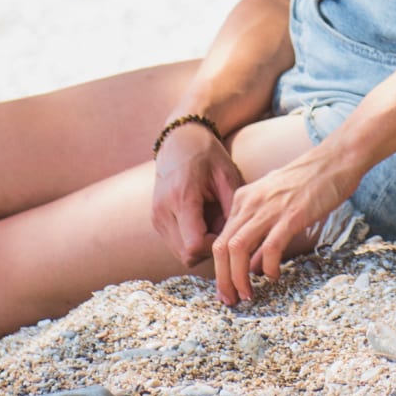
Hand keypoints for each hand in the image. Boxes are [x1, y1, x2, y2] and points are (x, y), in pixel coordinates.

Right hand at [151, 122, 244, 266]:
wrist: (180, 141)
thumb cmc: (208, 155)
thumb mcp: (227, 176)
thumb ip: (232, 208)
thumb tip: (238, 239)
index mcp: (182, 198)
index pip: (195, 245)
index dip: (216, 246)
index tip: (230, 232)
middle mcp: (164, 212)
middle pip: (187, 255)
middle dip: (210, 248)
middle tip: (226, 227)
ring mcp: (157, 218)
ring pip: (181, 253)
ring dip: (201, 246)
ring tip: (215, 222)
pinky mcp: (157, 221)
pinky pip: (176, 244)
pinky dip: (192, 240)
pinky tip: (205, 221)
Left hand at [210, 144, 358, 305]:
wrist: (337, 158)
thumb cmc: (311, 181)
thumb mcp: (276, 201)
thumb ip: (261, 230)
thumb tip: (253, 265)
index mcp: (244, 198)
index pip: (220, 239)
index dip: (219, 269)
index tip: (226, 288)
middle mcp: (252, 202)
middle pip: (222, 247)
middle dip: (223, 279)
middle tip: (231, 300)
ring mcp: (271, 208)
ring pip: (238, 249)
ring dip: (238, 278)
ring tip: (248, 294)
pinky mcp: (293, 214)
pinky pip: (271, 247)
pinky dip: (269, 267)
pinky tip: (274, 276)